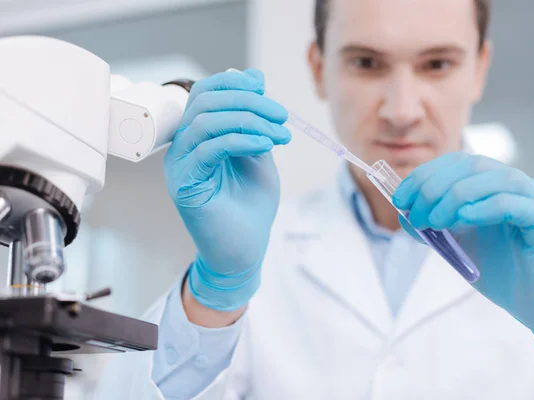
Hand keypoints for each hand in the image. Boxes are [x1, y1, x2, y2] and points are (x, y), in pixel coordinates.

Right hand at [164, 69, 290, 311]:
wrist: (244, 251)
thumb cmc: (250, 206)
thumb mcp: (258, 153)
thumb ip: (253, 120)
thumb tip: (254, 78)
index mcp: (198, 136)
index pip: (206, 93)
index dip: (236, 85)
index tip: (269, 97)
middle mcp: (183, 146)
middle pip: (205, 101)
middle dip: (248, 101)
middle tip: (281, 116)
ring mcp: (179, 165)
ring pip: (206, 121)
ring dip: (249, 120)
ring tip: (279, 134)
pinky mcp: (184, 184)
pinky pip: (208, 147)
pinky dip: (240, 139)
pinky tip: (266, 145)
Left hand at [392, 152, 533, 363]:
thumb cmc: (499, 270)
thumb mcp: (457, 243)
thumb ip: (434, 225)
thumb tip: (404, 214)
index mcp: (493, 184)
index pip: (456, 162)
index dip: (425, 175)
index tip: (400, 198)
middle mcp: (515, 184)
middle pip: (472, 165)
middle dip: (434, 186)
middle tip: (415, 215)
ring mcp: (533, 199)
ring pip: (494, 178)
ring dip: (455, 196)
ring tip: (433, 222)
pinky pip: (515, 203)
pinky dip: (484, 207)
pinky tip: (463, 220)